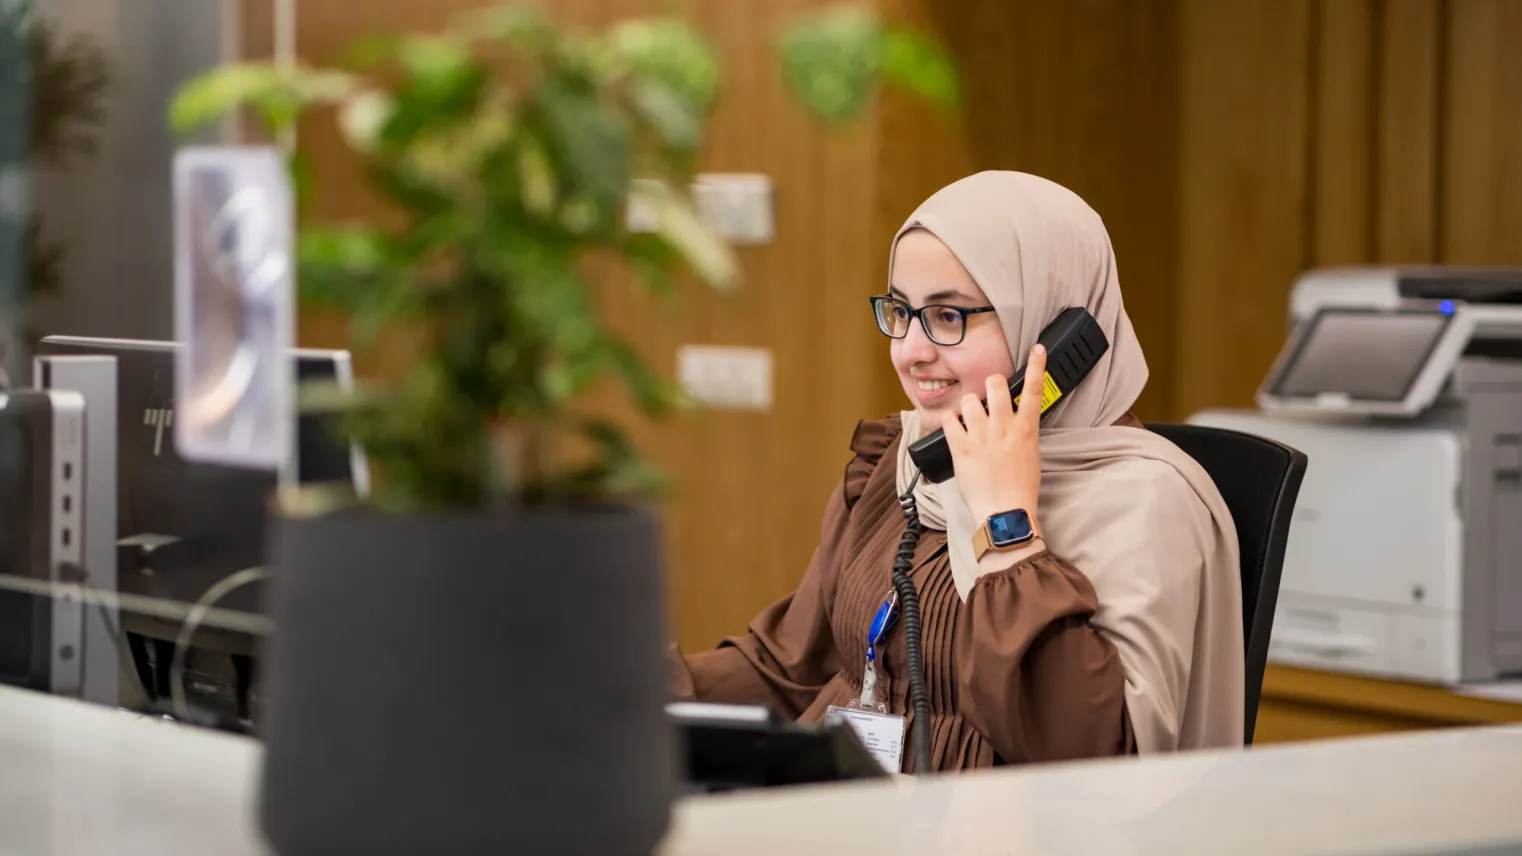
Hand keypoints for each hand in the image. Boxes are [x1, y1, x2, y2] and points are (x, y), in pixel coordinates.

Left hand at [939, 344, 1045, 529]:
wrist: (1004, 512)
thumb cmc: (1020, 488)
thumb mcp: (1030, 455)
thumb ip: (1022, 432)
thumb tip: (1014, 420)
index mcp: (1026, 429)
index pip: (1034, 390)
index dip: (1036, 366)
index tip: (1036, 349)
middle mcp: (1004, 427)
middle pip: (995, 384)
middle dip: (990, 385)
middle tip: (988, 397)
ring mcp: (982, 436)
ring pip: (970, 399)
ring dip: (968, 406)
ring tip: (970, 421)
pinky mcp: (962, 447)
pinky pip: (949, 420)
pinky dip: (949, 422)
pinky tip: (955, 431)